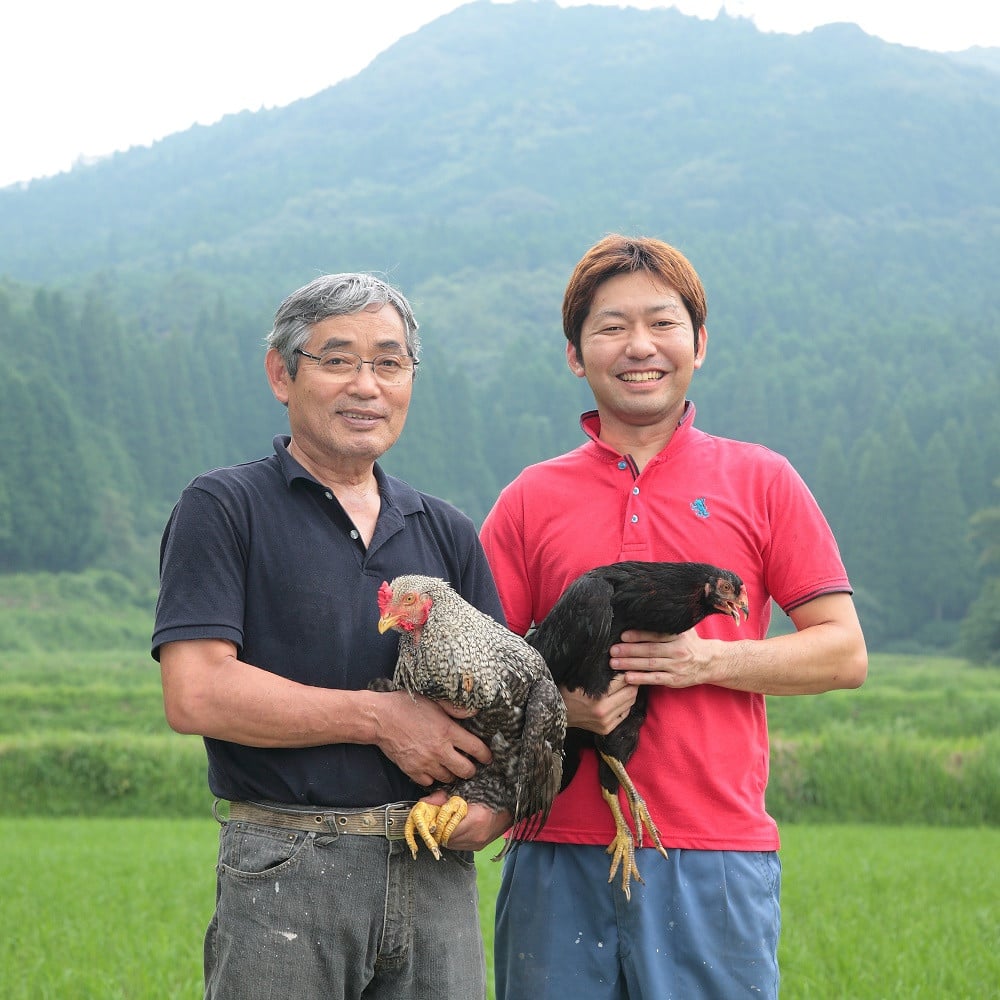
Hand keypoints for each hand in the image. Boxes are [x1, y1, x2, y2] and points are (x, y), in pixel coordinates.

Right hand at [375, 692, 491, 786]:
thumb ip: (456, 709)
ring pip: (449, 778)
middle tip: (469, 764)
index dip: (485, 755)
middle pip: (466, 770)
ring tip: (450, 765)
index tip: (487, 757)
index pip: (476, 749)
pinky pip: (429, 782)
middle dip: (471, 769)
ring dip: (452, 773)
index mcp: (448, 731)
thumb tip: (474, 713)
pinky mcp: (412, 771)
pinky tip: (432, 768)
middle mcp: (439, 750)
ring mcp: (426, 763)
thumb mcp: (434, 701)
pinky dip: (433, 777)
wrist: (380, 718)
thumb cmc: (407, 705)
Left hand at [418, 790, 512, 851]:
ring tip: (444, 821)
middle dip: (437, 829)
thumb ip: (443, 798)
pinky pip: (458, 845)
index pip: (444, 829)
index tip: (429, 816)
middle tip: (434, 818)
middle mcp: (476, 836)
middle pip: (445, 839)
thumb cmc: (490, 794)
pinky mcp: (478, 847)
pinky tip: (454, 826)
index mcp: (475, 820)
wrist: (512, 806)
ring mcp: (477, 844)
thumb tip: (423, 803)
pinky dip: (452, 837)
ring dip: (444, 834)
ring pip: (450, 844)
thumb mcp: (466, 790)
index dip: (434, 823)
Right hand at [561, 674, 638, 734]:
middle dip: (633, 682)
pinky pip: (625, 714)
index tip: (628, 667)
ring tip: (628, 685)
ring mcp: (606, 722)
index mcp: (597, 697)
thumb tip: (618, 664)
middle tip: (631, 675)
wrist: (558, 713)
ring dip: (631, 693)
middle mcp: (603, 711)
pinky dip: (626, 705)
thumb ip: (600, 673)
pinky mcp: (607, 729)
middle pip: (630, 692)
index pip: (622, 680)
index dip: (627, 672)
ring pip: (630, 703)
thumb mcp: (581, 678)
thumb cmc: (567, 692)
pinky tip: (621, 698)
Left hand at [609, 628, 712, 687]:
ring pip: (650, 665)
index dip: (638, 635)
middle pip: (650, 650)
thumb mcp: (683, 630)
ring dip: (630, 664)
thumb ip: (666, 625)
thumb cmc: (690, 643)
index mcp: (678, 636)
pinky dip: (640, 678)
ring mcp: (676, 666)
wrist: (710, 662)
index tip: (622, 635)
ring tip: (614, 663)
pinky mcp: (675, 680)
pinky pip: (655, 679)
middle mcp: (677, 650)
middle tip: (612, 650)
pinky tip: (627, 677)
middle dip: (629, 650)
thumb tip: (644, 613)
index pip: (655, 635)